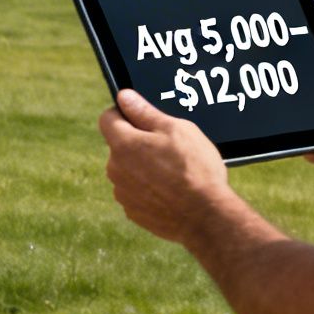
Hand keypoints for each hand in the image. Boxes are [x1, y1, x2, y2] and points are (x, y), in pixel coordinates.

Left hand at [97, 89, 235, 245]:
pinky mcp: (133, 212)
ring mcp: (122, 193)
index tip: (142, 117)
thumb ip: (144, 112)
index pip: (107, 118)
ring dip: (143, 168)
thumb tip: (123, 96)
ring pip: (128, 170)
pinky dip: (149, 189)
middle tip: (169, 149)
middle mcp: (115, 169)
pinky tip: (171, 192)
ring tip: (174, 173)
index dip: (124, 113)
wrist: (205, 217)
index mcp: (123, 145)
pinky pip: (136, 192)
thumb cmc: (194, 169)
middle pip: (119, 146)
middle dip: (138, 143)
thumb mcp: (175, 130)